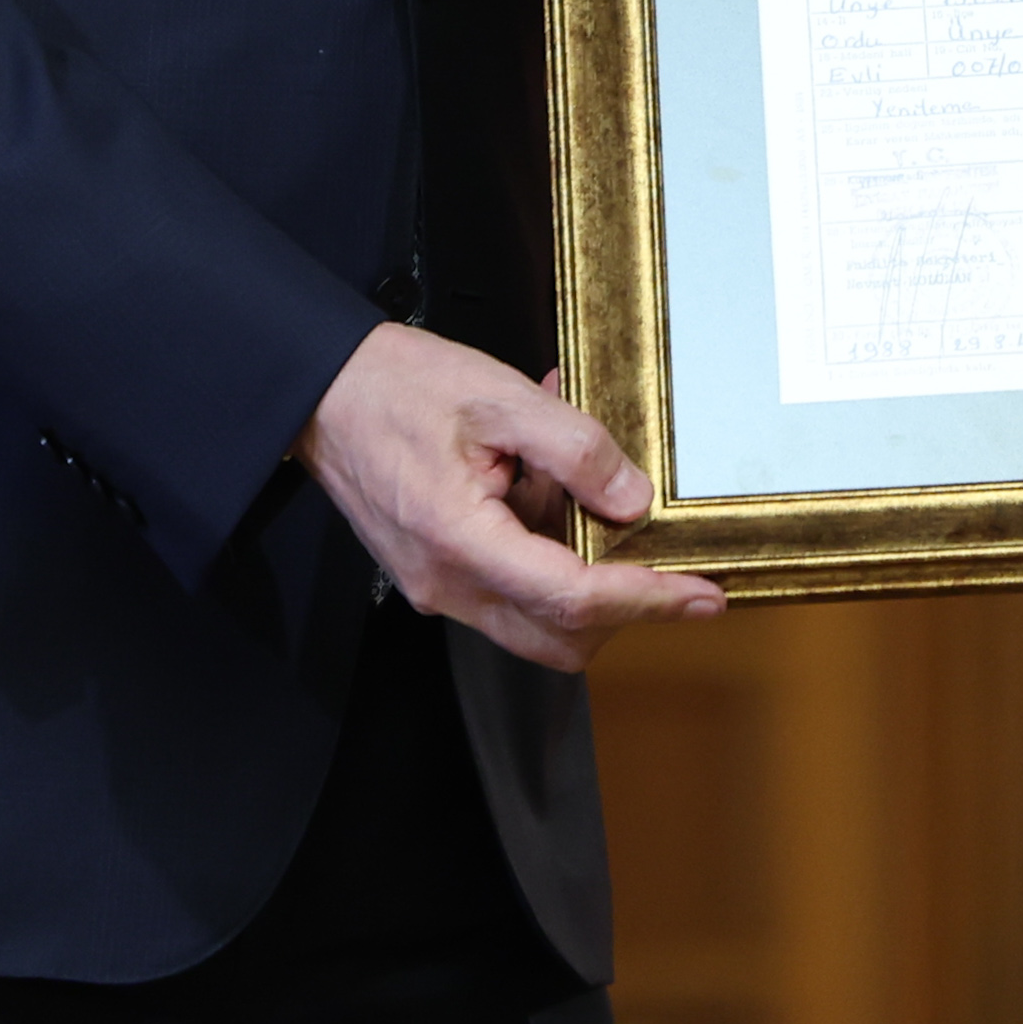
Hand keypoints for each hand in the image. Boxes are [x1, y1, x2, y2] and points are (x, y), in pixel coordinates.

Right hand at [294, 325, 723, 669]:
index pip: (574, 598)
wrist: (320, 392)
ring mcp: (438, 585)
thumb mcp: (499, 398)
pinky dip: (545, 550)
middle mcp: (447, 584)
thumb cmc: (395, 388)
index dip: (648, 600)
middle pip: (560, 636)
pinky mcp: (437, 573)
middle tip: (663, 558)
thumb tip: (633, 502)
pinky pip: (510, 585)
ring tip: (579, 484)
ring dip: (580, 571)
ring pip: (537, 618)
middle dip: (622, 608)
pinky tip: (544, 481)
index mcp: (461, 542)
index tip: (702, 596)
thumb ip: (575, 449)